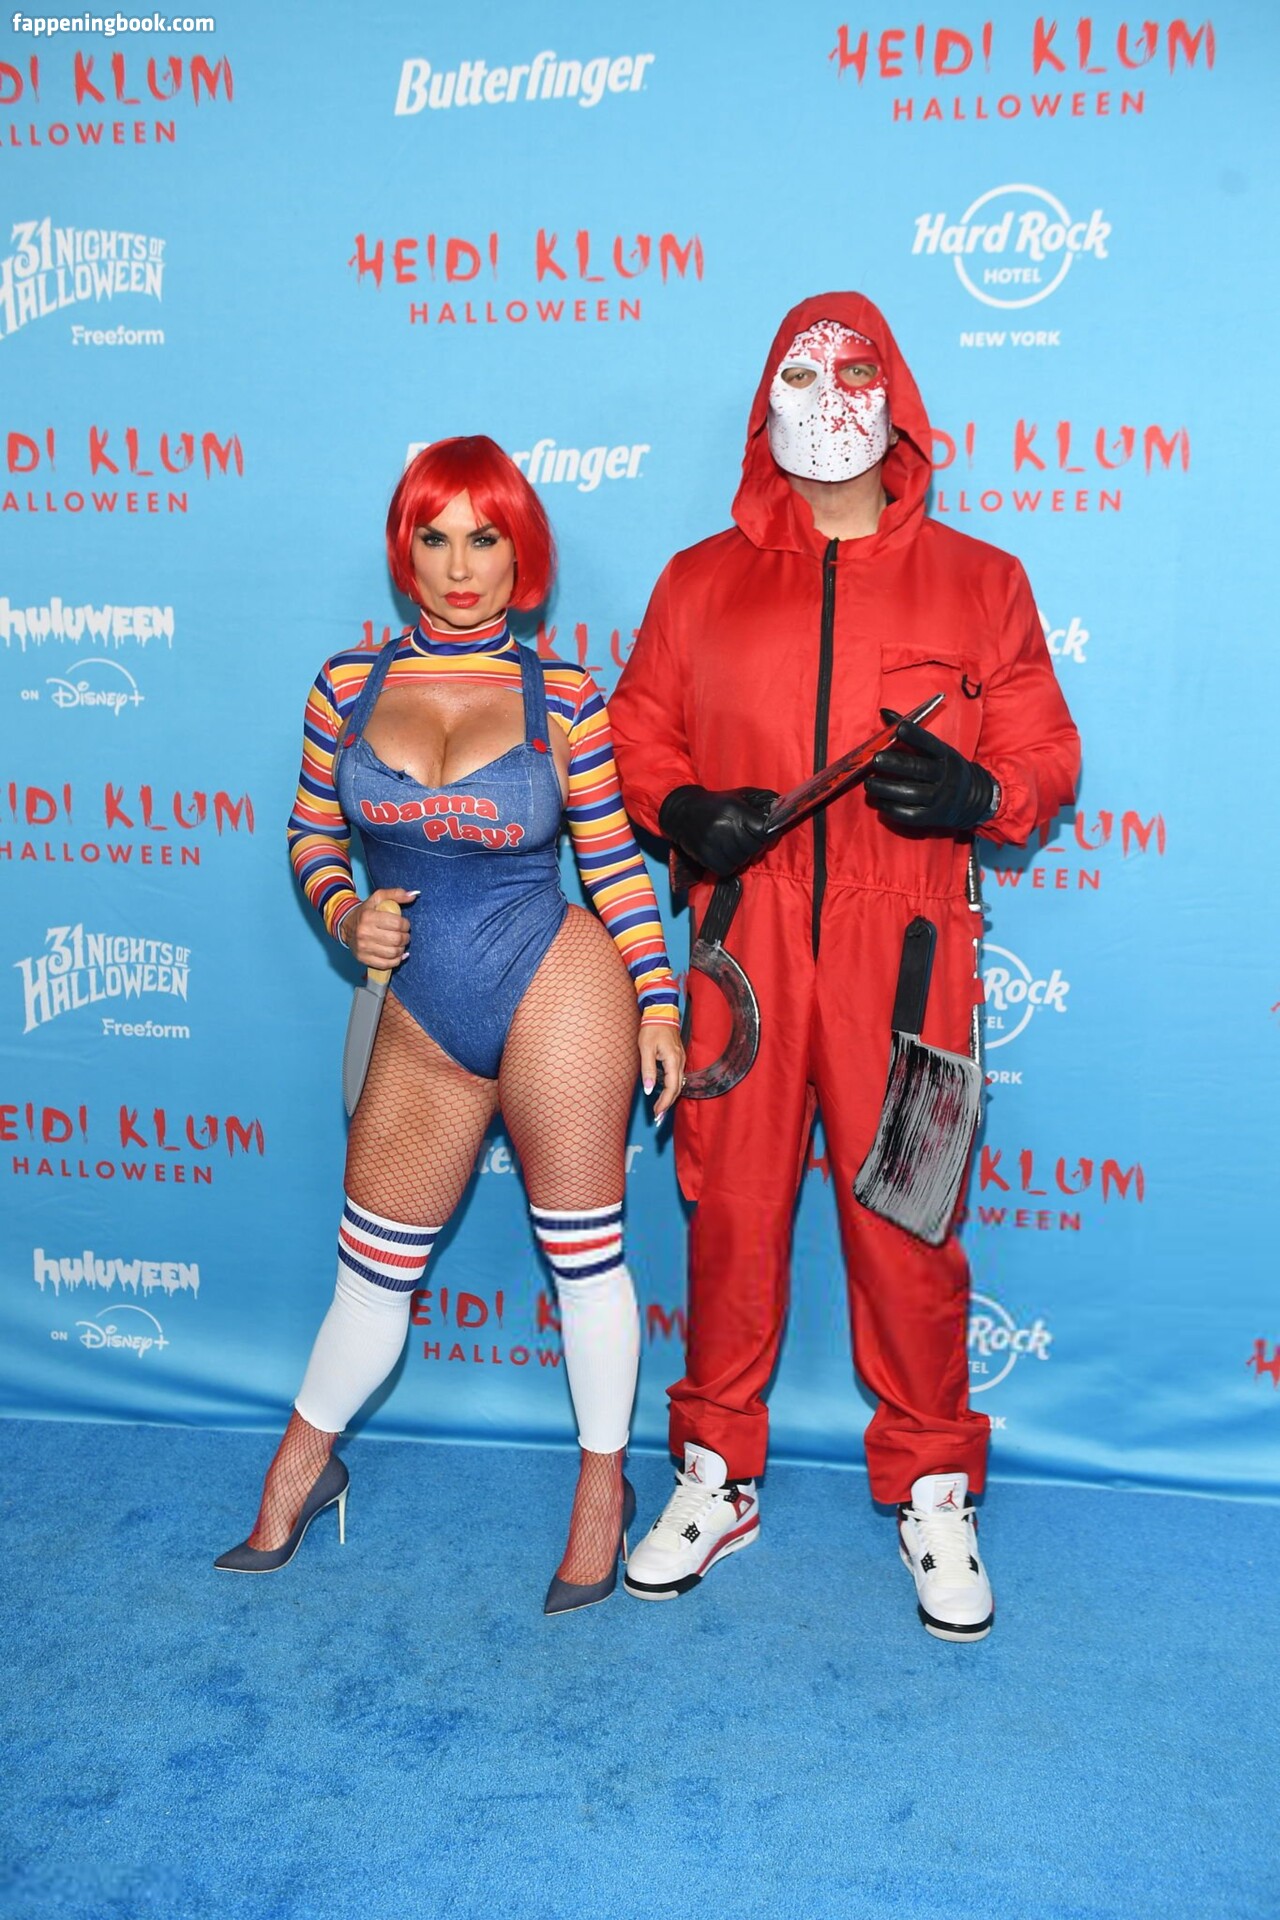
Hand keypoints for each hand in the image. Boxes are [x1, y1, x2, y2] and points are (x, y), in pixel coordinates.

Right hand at [337, 888, 416, 968]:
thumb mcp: (378, 898)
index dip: (406, 925)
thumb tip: (414, 895)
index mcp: (368, 916)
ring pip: (393, 953)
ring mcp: (362, 947)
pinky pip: (386, 964)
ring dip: (402, 949)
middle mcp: (364, 933)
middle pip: (396, 939)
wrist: (346, 925)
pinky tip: (398, 954)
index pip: (397, 924)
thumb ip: (396, 894)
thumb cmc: (366, 911)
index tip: (404, 924)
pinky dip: (396, 960)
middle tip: (404, 935)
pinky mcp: (363, 959)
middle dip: (405, 937)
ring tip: (400, 944)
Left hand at [639, 1019, 685, 1121]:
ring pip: (678, 1084)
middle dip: (668, 1104)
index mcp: (673, 1060)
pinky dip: (671, 1089)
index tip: (657, 1113)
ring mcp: (680, 1060)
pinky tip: (664, 1094)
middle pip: (677, 1089)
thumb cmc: (651, 1029)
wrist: (661, 1013)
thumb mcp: (645, 1049)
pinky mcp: (677, 1058)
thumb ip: (648, 1070)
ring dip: (670, 1098)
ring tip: (660, 1110)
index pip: (672, 1088)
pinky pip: (677, 1077)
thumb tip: (649, 1090)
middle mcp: (680, 1062)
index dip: (665, 1102)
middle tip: (658, 1118)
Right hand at [658, 784, 778, 876]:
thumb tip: (782, 810)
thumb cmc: (718, 804)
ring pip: (742, 860)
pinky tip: (727, 854)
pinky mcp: (705, 856)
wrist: (683, 812)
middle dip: (756, 845)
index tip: (765, 832)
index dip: (768, 833)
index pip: (763, 830)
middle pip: (755, 847)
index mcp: (735, 811)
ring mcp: (713, 843)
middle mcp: (724, 828)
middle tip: (749, 838)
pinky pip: (728, 869)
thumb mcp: (741, 795)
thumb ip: (764, 800)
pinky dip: (731, 865)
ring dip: (743, 856)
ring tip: (736, 845)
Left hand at [865, 716, 997, 831]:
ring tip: (869, 784)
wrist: (972, 799)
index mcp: (944, 755)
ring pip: (910, 793)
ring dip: (887, 789)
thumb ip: (909, 731)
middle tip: (876, 760)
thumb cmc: (943, 767)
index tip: (901, 728)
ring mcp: (939, 798)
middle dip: (895, 764)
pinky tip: (879, 802)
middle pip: (918, 769)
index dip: (916, 736)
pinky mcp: (932, 817)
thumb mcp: (935, 748)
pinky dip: (892, 808)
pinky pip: (909, 814)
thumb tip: (883, 712)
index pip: (930, 743)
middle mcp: (943, 776)